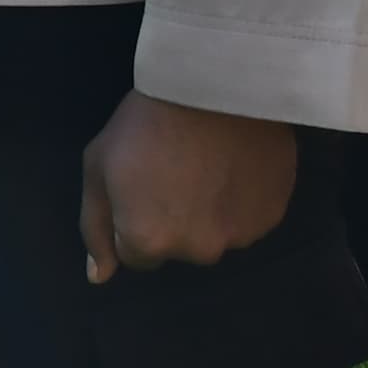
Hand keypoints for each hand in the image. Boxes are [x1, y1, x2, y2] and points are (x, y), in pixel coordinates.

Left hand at [82, 92, 297, 282]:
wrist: (213, 90)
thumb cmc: (144, 125)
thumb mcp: (98, 168)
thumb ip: (96, 228)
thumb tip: (100, 278)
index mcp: (149, 241)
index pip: (134, 253)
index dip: (132, 217)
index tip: (140, 184)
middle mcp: (197, 251)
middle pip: (177, 247)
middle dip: (170, 219)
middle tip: (172, 172)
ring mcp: (239, 238)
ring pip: (213, 235)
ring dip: (205, 212)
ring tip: (203, 165)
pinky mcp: (271, 218)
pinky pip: (245, 220)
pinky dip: (237, 201)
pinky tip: (231, 165)